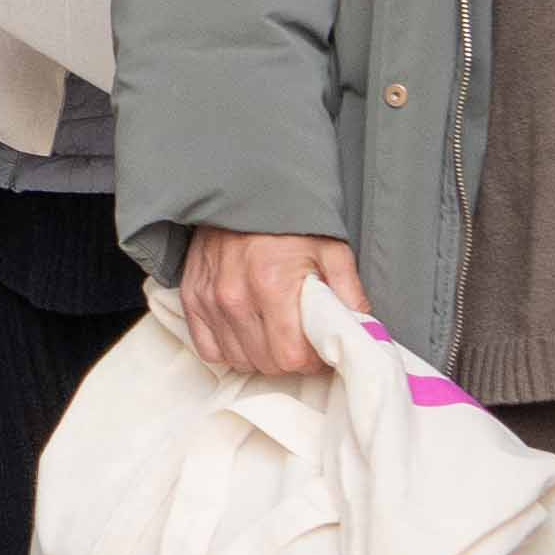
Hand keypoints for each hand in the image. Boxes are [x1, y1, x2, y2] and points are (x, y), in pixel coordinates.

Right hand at [181, 227, 366, 376]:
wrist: (243, 191)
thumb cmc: (288, 222)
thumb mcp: (332, 251)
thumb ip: (349, 295)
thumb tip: (363, 333)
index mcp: (272, 284)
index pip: (290, 357)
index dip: (312, 360)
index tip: (320, 349)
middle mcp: (234, 296)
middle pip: (266, 363)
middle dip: (290, 359)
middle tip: (302, 340)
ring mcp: (208, 299)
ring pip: (239, 360)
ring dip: (261, 356)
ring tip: (275, 334)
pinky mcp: (191, 297)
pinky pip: (209, 349)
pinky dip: (229, 349)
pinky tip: (247, 333)